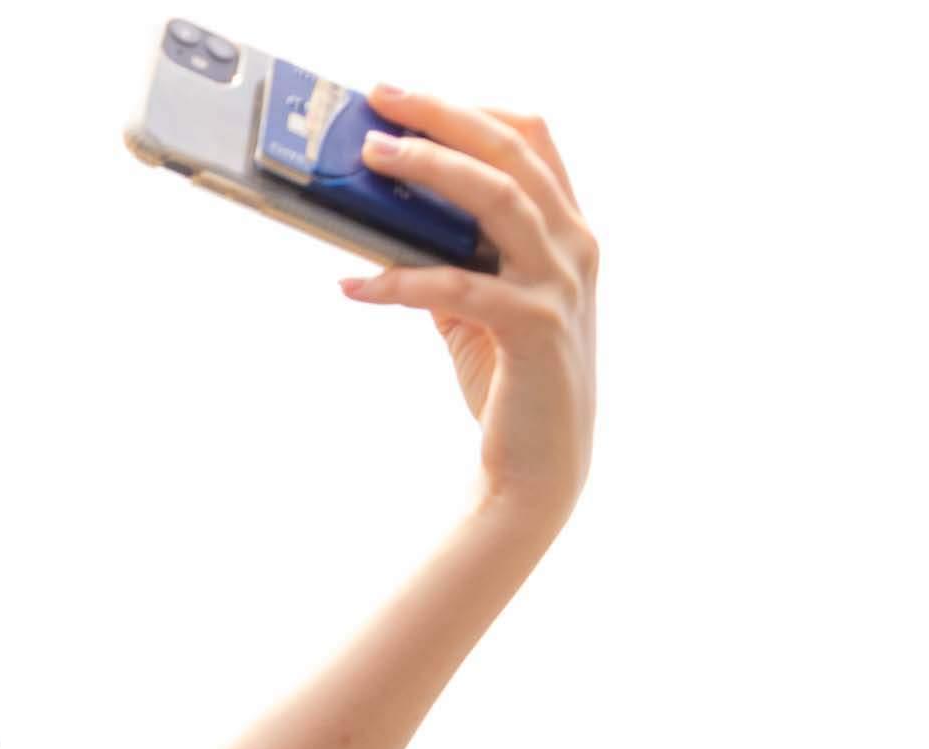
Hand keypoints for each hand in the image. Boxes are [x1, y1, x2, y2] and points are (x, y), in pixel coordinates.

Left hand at [337, 90, 598, 534]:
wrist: (539, 469)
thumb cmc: (508, 381)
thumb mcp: (478, 305)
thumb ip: (448, 256)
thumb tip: (380, 216)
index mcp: (567, 232)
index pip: (532, 141)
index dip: (473, 109)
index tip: (410, 99)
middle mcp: (574, 247)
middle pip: (514, 151)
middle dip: (445, 116)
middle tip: (381, 101)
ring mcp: (561, 286)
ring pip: (498, 199)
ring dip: (430, 170)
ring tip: (371, 158)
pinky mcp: (535, 329)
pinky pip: (458, 287)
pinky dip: (401, 281)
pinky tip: (354, 285)